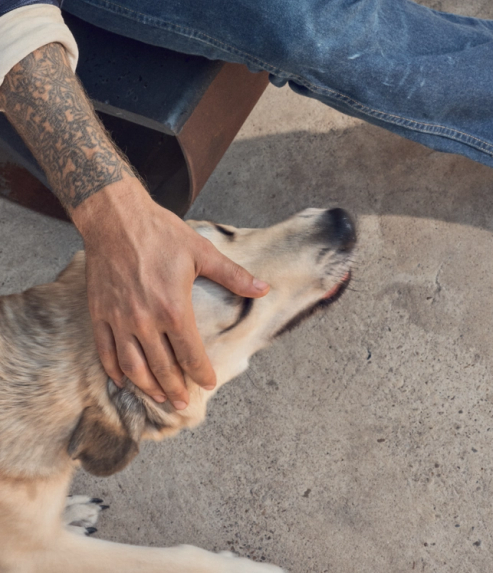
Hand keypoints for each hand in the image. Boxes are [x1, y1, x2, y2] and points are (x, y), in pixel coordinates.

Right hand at [73, 179, 268, 408]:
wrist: (116, 219)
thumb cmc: (161, 233)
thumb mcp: (202, 252)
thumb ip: (233, 275)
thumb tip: (263, 289)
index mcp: (173, 308)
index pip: (190, 354)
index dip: (201, 372)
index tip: (208, 383)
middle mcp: (144, 320)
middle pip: (161, 368)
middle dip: (175, 389)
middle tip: (184, 403)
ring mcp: (119, 320)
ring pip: (132, 367)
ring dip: (147, 387)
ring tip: (158, 397)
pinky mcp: (99, 314)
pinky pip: (106, 352)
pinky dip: (114, 371)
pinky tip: (122, 380)